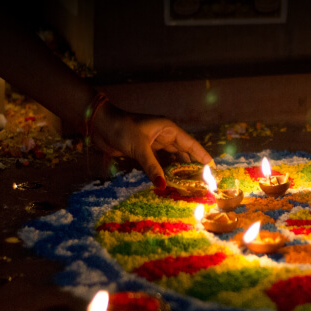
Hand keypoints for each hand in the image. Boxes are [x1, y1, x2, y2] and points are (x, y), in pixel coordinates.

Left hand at [91, 102, 212, 188]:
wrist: (98, 125)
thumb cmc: (120, 128)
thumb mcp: (139, 147)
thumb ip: (152, 167)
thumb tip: (163, 186)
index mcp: (168, 129)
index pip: (190, 144)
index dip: (202, 156)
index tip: (213, 168)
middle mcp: (164, 136)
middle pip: (183, 153)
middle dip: (192, 166)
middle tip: (202, 181)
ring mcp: (154, 144)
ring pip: (172, 159)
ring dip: (178, 170)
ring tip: (188, 184)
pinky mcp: (144, 152)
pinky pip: (159, 163)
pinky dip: (164, 172)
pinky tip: (169, 181)